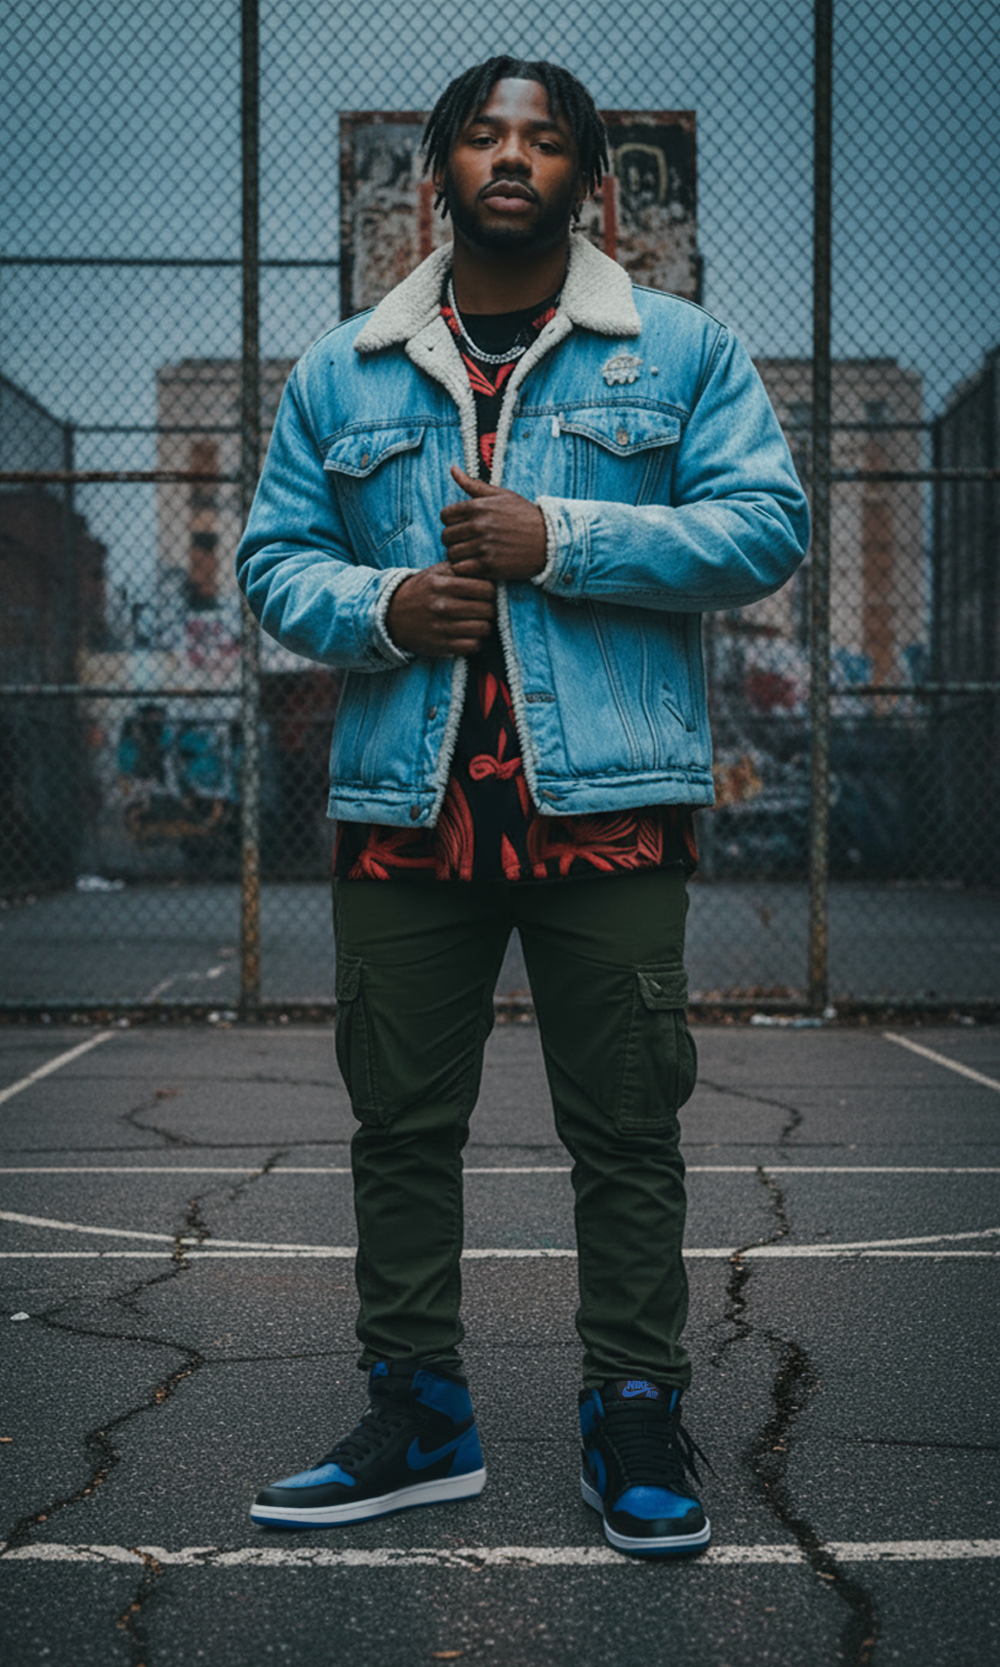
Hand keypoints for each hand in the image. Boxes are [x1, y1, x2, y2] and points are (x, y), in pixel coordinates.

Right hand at [385, 562, 495, 658]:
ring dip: (483, 626)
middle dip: (488, 608)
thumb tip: (488, 570)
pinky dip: (475, 641)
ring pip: (483, 629)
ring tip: (476, 621)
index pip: (486, 588)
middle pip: (487, 610)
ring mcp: (442, 628)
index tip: (484, 593)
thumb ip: (461, 568)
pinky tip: (468, 634)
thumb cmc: (422, 591)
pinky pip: (473, 646)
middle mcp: (442, 606)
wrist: (392, 615)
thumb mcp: (436, 573)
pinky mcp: (441, 646)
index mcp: (442, 585)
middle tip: (482, 608)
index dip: (490, 591)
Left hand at [440, 465, 546, 580]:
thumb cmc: (524, 516)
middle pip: (446, 536)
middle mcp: (478, 525)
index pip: (445, 516)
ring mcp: (483, 546)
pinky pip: (461, 569)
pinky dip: (465, 569)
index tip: (463, 527)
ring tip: (472, 555)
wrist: (550, 541)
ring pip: (452, 554)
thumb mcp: (502, 495)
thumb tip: (452, 468)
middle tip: (467, 543)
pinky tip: (476, 566)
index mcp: (478, 507)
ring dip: (459, 556)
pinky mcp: (489, 566)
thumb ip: (473, 485)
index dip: (452, 522)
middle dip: (454, 540)